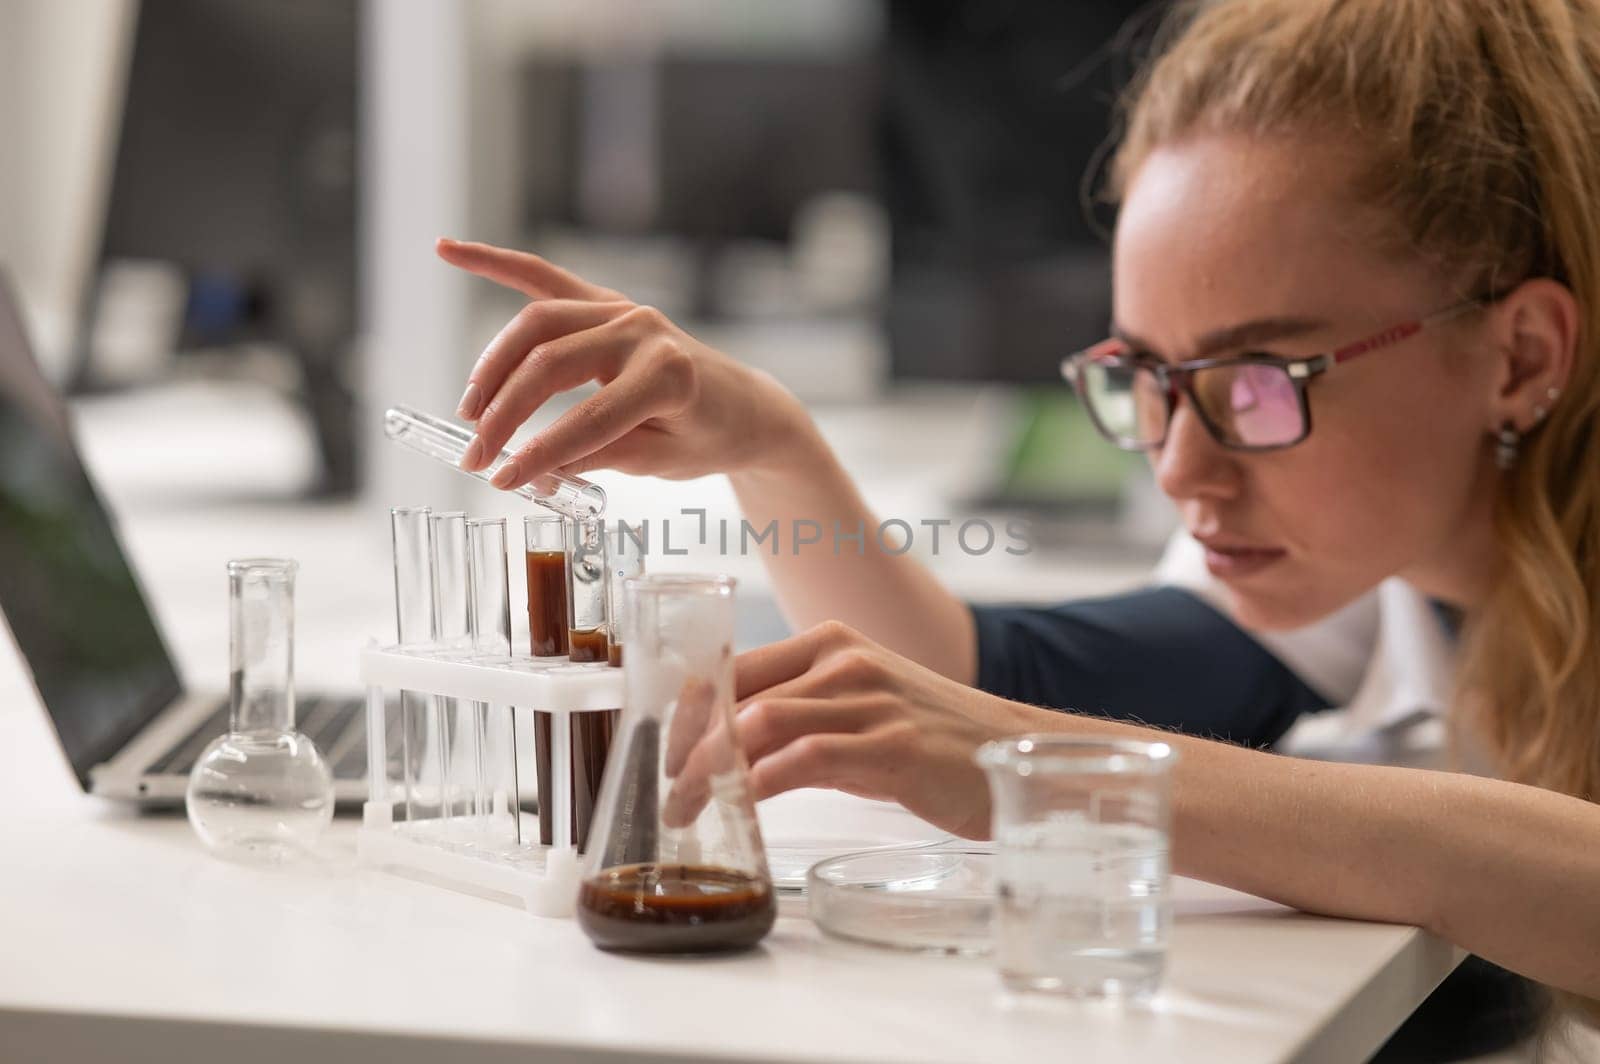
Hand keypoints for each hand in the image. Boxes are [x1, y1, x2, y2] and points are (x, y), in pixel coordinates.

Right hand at [436, 238, 813, 485]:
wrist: (743, 406)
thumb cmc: (708, 437)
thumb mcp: (660, 462)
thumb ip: (598, 457)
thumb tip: (532, 471)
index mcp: (667, 376)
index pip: (587, 419)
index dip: (540, 453)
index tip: (501, 481)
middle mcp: (643, 331)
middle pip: (550, 365)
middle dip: (504, 413)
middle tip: (476, 456)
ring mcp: (623, 310)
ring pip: (537, 324)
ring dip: (493, 365)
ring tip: (470, 411)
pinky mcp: (608, 302)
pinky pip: (544, 277)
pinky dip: (496, 263)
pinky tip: (449, 251)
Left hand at [664, 621, 1048, 838]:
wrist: (1024, 750)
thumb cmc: (938, 739)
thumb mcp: (865, 706)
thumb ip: (807, 710)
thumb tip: (736, 743)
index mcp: (830, 644)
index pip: (733, 666)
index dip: (688, 710)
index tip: (663, 750)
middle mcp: (844, 662)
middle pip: (734, 695)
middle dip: (686, 747)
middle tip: (663, 791)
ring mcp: (868, 701)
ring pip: (758, 725)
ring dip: (709, 772)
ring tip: (687, 810)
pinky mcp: (890, 748)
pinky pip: (802, 762)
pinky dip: (758, 786)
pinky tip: (738, 811)